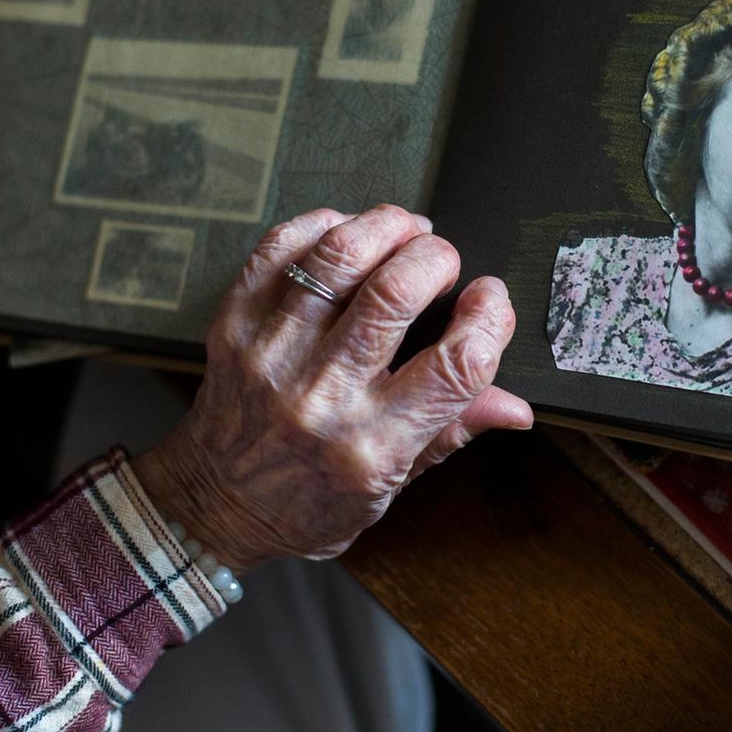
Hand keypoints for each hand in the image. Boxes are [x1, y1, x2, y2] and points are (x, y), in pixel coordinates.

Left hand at [132, 205, 532, 571]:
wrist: (215, 506)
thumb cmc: (309, 503)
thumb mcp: (392, 488)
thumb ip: (453, 432)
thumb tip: (516, 406)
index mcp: (373, 446)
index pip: (456, 365)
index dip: (490, 317)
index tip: (491, 300)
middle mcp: (322, 397)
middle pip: (395, 294)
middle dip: (436, 259)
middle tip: (444, 261)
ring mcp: (272, 357)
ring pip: (337, 258)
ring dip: (384, 227)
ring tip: (405, 230)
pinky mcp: (235, 327)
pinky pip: (279, 250)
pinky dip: (322, 226)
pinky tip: (346, 233)